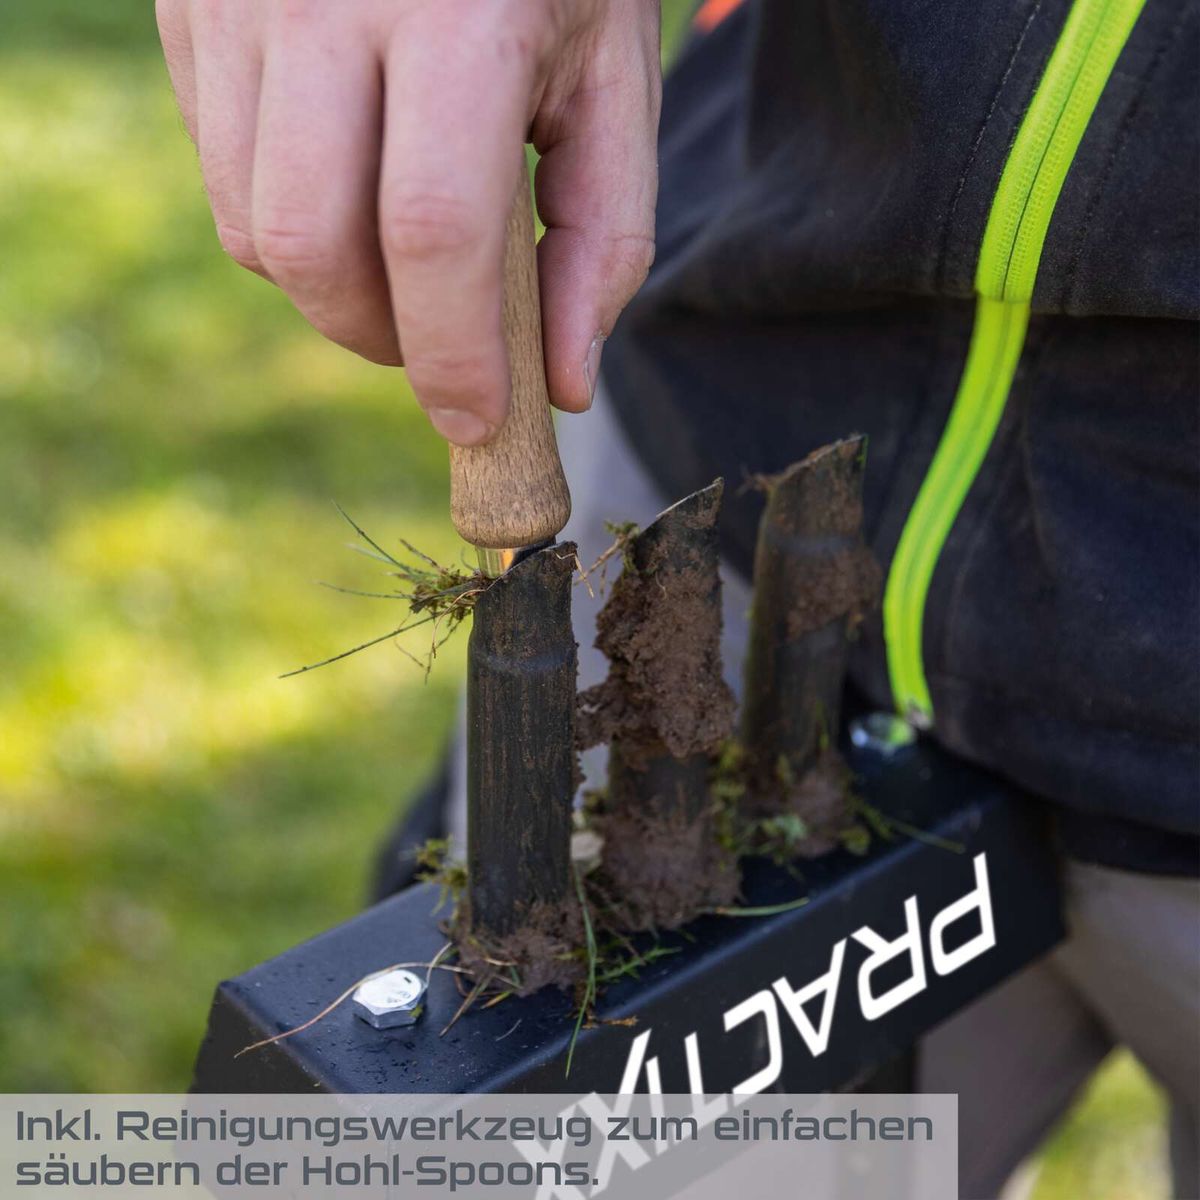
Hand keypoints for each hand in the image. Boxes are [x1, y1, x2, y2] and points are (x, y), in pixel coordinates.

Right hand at [156, 0, 660, 445]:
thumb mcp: (611, 84)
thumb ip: (600, 239)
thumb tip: (562, 384)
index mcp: (456, 12)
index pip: (431, 231)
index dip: (452, 355)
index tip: (476, 422)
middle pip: (309, 244)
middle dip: (379, 337)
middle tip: (438, 344)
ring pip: (249, 226)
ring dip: (330, 290)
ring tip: (401, 260)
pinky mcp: (189, 3)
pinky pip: (219, 170)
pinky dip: (288, 219)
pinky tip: (348, 177)